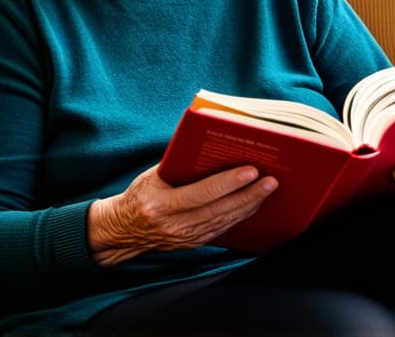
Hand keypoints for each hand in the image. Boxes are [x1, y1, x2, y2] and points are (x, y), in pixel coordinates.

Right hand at [87, 164, 277, 266]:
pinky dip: (240, 215)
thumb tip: (215, 150)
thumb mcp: (153, 176)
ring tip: (268, 189)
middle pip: (220, 209)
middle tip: (270, 181)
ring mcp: (186, 238)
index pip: (201, 193)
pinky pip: (223, 228)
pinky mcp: (194, 243)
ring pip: (225, 221)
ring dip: (250, 205)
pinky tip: (253, 203)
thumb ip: (180, 166)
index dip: (228, 183)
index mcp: (161, 204)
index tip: (251, 171)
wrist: (123, 229)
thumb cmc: (140, 194)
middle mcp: (174, 225)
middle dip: (249, 195)